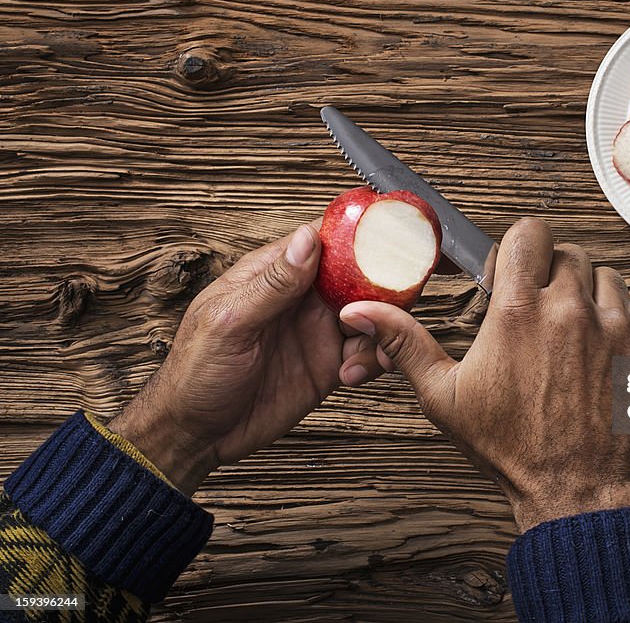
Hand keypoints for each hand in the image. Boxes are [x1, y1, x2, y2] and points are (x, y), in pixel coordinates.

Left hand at [109, 221, 386, 494]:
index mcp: (273, 276)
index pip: (322, 240)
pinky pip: (366, 352)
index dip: (356, 236)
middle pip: (357, 275)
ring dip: (381, 329)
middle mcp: (301, 298)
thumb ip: (272, 283)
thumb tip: (308, 239)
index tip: (389, 239)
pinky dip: (373, 359)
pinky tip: (354, 374)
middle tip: (393, 307)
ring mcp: (317, 330)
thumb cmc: (195, 374)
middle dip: (382, 287)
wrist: (196, 436)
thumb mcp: (229, 323)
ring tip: (371, 352)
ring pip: (370, 314)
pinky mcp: (329, 364)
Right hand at [340, 218, 629, 531]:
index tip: (514, 276)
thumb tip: (361, 311)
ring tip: (572, 339)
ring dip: (589, 298)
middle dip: (552, 276)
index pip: (528, 232)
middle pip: (568, 253)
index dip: (518, 249)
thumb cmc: (510, 448)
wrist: (576, 491)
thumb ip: (406, 343)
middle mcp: (571, 310)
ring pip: (606, 277)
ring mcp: (617, 326)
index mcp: (519, 312)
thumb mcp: (445, 396)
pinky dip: (621, 328)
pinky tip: (601, 361)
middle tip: (541, 314)